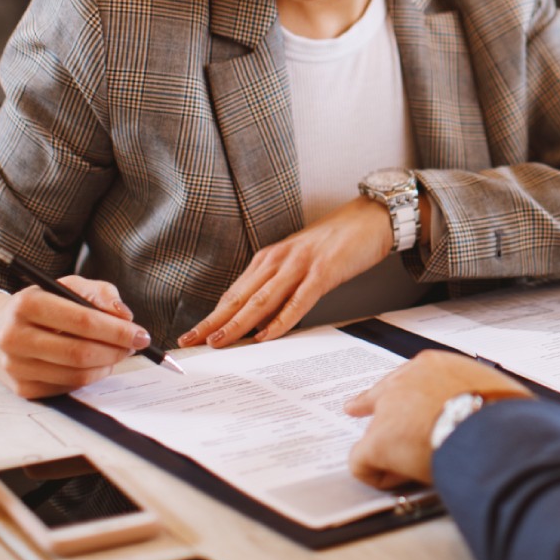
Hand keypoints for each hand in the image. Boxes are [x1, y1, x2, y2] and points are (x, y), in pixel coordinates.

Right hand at [0, 275, 146, 398]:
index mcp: (27, 304)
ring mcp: (15, 366)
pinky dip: (90, 377)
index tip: (141, 333)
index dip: (117, 330)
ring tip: (117, 353)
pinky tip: (96, 364)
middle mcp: (14, 337)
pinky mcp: (21, 388)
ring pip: (75, 374)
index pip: (83, 321)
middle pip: (80, 352)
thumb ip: (100, 294)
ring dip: (107, 365)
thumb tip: (125, 316)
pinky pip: (67, 387)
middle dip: (116, 350)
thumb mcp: (67, 286)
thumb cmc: (41, 305)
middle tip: (135, 345)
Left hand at [179, 196, 393, 348]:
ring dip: (237, 323)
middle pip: (240, 297)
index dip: (212, 316)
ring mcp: (300, 265)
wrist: (369, 218)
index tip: (192, 335)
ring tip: (218, 342)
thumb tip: (260, 320)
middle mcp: (278, 260)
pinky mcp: (323, 271)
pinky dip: (280, 320)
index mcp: (270, 258)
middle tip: (189, 342)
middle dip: (212, 322)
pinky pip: (298, 300)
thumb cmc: (335, 243)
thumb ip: (279, 286)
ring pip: (261, 300)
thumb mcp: (299, 263)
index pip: (234, 293)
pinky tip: (266, 335)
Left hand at [344, 351, 531, 487]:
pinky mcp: (378, 441)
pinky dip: (376, 475)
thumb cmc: (503, 414)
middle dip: (369, 405)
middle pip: (381, 396)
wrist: (494, 432)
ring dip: (393, 450)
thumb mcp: (493, 390)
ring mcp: (388, 410)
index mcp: (434, 366)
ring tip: (418, 468)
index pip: (407, 375)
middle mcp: (406, 381)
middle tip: (353, 408)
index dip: (398, 389)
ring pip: (378, 433)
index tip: (389, 391)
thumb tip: (490, 410)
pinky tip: (396, 480)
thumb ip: (476, 394)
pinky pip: (362, 462)